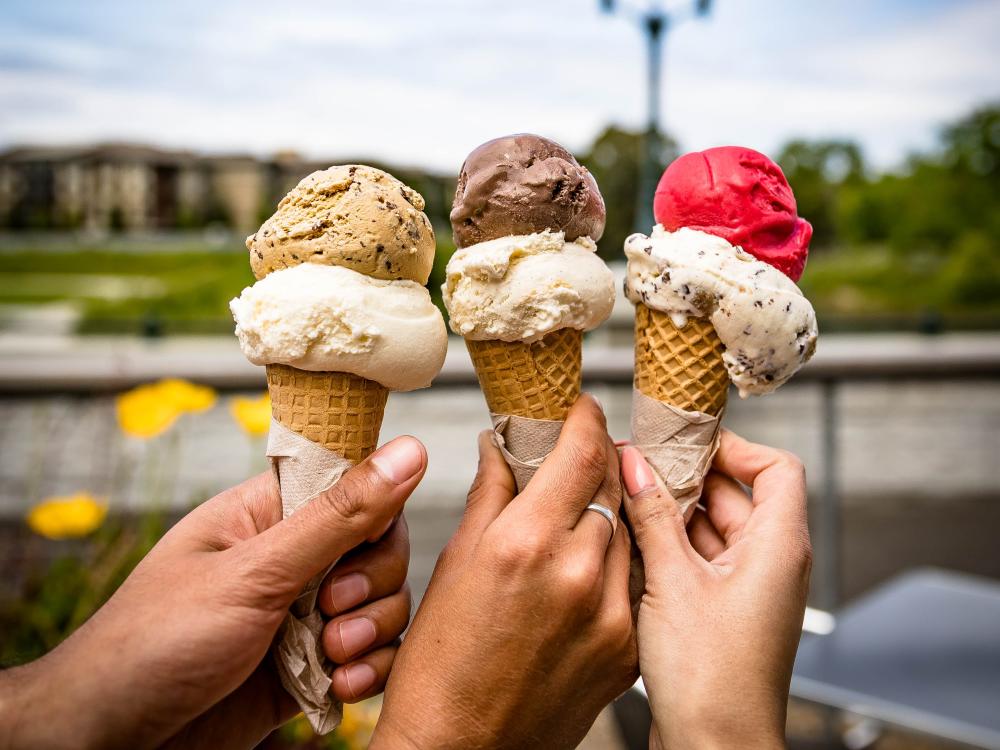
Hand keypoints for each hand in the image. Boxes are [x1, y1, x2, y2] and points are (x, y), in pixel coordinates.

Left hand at [0, 436, 424, 749]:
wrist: (111, 742)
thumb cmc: (155, 643)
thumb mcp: (255, 573)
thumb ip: (339, 516)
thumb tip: (408, 450)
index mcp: (271, 513)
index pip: (357, 486)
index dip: (378, 515)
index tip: (358, 551)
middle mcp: (292, 559)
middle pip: (381, 550)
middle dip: (373, 585)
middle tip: (331, 612)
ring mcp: (302, 614)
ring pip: (382, 605)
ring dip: (372, 633)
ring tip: (332, 658)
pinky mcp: (310, 666)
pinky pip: (369, 655)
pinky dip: (368, 670)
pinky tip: (343, 686)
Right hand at [373, 396, 637, 749]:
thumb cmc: (442, 665)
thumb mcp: (456, 564)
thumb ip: (491, 495)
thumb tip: (504, 447)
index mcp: (525, 543)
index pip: (580, 453)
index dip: (585, 420)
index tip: (582, 408)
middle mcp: (577, 573)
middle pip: (611, 486)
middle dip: (598, 460)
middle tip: (582, 452)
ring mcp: (610, 614)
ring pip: (628, 532)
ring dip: (610, 511)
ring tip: (581, 511)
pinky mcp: (627, 649)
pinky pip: (633, 581)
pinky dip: (617, 561)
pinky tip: (589, 563)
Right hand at [621, 430, 810, 748]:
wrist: (716, 749)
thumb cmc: (712, 682)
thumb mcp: (672, 583)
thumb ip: (653, 516)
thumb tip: (634, 463)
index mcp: (778, 546)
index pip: (775, 466)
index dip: (733, 446)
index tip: (684, 441)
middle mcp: (771, 562)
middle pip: (734, 493)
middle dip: (684, 477)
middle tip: (635, 466)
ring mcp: (747, 586)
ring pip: (711, 526)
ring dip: (670, 512)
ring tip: (624, 502)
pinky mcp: (724, 608)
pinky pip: (699, 557)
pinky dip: (669, 544)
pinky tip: (631, 542)